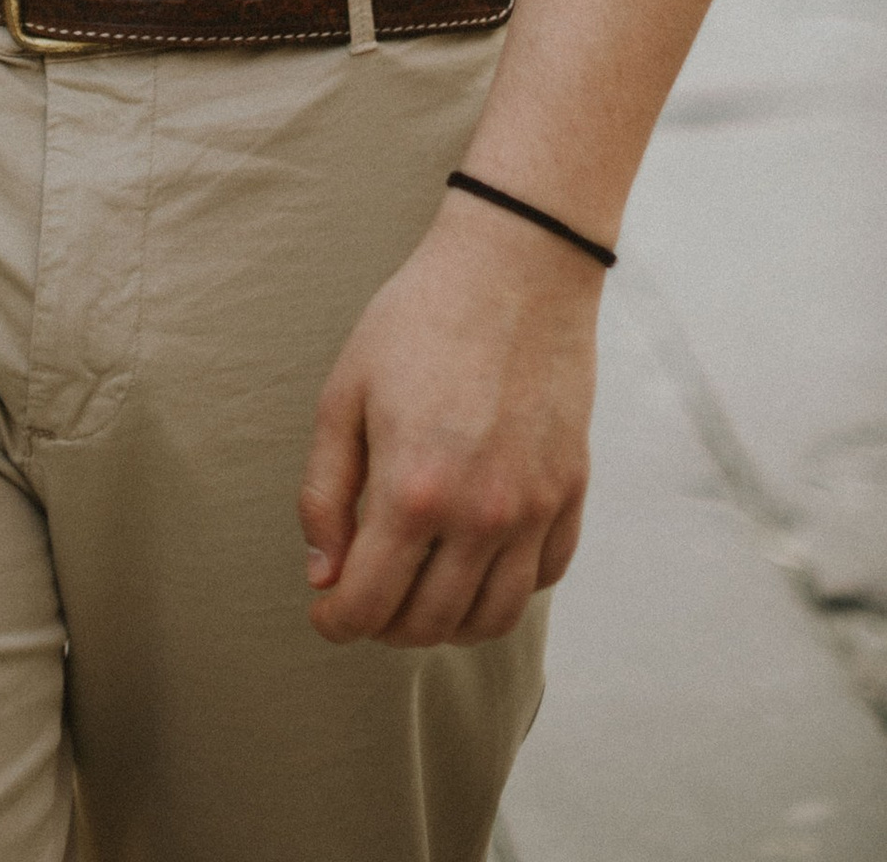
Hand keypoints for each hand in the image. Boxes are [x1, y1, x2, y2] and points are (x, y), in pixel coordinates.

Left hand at [298, 189, 601, 646]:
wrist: (513, 270)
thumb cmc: (417, 322)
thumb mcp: (344, 394)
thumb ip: (326, 492)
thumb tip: (323, 575)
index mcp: (414, 490)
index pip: (371, 603)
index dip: (338, 623)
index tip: (326, 617)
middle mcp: (481, 515)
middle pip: (430, 623)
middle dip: (386, 625)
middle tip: (366, 598)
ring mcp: (534, 510)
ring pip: (492, 617)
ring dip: (447, 622)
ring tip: (418, 593)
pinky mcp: (571, 493)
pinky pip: (542, 578)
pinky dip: (504, 588)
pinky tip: (474, 560)